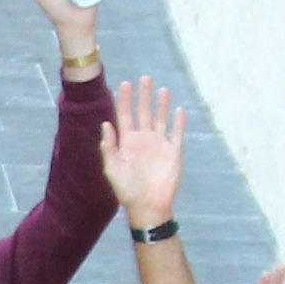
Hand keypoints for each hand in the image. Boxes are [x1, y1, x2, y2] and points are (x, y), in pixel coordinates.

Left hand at [97, 76, 183, 229]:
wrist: (148, 206)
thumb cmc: (127, 190)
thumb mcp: (112, 169)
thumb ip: (109, 147)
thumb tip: (105, 124)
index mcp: (126, 142)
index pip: (124, 116)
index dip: (124, 100)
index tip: (124, 83)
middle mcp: (142, 140)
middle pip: (143, 112)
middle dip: (143, 96)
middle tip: (144, 78)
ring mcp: (158, 145)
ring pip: (160, 118)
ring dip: (161, 104)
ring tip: (162, 88)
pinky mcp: (173, 152)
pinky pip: (176, 133)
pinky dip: (178, 121)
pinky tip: (179, 109)